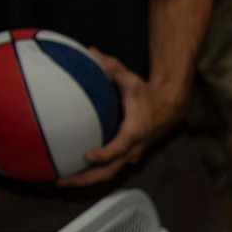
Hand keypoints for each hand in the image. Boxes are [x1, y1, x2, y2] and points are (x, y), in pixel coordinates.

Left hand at [59, 49, 183, 187]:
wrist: (169, 109)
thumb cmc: (148, 95)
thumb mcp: (131, 80)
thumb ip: (112, 66)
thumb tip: (91, 51)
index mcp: (134, 131)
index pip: (119, 148)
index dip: (104, 154)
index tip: (86, 156)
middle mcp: (133, 148)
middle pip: (109, 171)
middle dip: (85, 179)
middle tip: (61, 180)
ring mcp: (130, 155)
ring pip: (108, 174)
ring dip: (85, 180)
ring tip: (61, 180)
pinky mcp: (127, 157)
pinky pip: (108, 169)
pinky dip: (91, 174)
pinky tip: (73, 171)